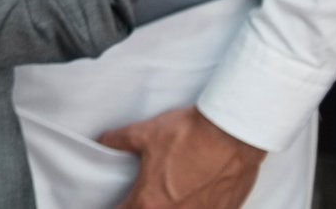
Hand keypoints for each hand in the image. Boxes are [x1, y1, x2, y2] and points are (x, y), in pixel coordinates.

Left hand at [102, 106, 265, 208]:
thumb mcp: (144, 133)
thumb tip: (103, 142)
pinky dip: (195, 207)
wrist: (232, 133)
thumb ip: (118, 141)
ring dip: (168, 207)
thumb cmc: (189, 134)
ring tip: (171, 194)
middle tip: (143, 198)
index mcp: (150, 202)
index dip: (118, 208)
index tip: (120, 203)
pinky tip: (194, 196)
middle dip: (143, 207)